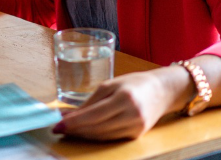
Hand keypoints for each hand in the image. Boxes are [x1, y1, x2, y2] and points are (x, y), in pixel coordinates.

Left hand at [53, 70, 175, 140]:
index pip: (93, 115)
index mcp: (124, 98)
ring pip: (102, 136)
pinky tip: (84, 132)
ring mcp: (136, 128)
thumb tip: (68, 114)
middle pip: (97, 128)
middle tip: (58, 128)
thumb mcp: (111, 85)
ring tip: (68, 130)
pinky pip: (110, 138)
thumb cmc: (134, 83)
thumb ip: (91, 100)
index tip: (58, 124)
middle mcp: (132, 115)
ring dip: (83, 135)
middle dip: (75, 130)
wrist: (162, 91)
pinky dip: (95, 136)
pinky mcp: (136, 136)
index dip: (74, 122)